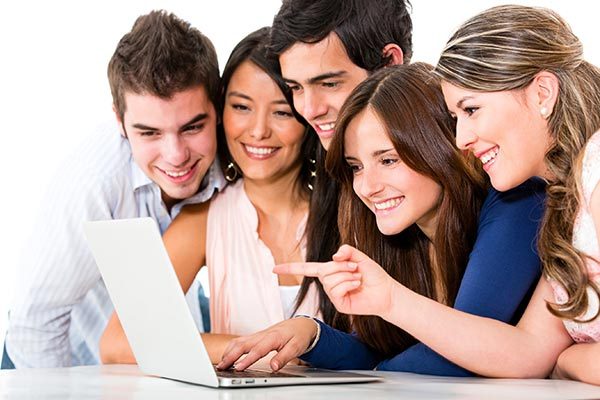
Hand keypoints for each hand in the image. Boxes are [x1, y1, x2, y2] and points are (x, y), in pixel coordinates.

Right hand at [217, 317, 317, 371]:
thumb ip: (284, 357)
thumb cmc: (299, 335)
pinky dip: (232, 348)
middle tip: (222, 367)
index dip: (247, 359)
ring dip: (229, 351)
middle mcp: (263, 335)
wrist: (301, 324)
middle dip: (231, 355)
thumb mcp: (296, 347)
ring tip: (221, 363)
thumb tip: (274, 367)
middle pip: (242, 344)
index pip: (257, 350)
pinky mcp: (256, 336)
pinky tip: (228, 356)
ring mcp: (258, 335)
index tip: (238, 368)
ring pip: (239, 341)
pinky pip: (241, 341)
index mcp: (273, 337)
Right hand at [274, 244, 395, 316]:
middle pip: (323, 270)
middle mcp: (328, 283)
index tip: (274, 269)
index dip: (290, 268)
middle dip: (341, 266)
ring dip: (347, 275)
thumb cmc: (373, 275)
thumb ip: (347, 251)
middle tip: (356, 268)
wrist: (385, 291)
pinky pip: (337, 290)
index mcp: (330, 271)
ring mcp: (333, 295)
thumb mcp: (360, 257)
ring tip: (358, 278)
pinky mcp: (339, 304)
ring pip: (330, 280)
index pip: (306, 269)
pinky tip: (357, 285)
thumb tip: (334, 256)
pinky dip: (349, 283)